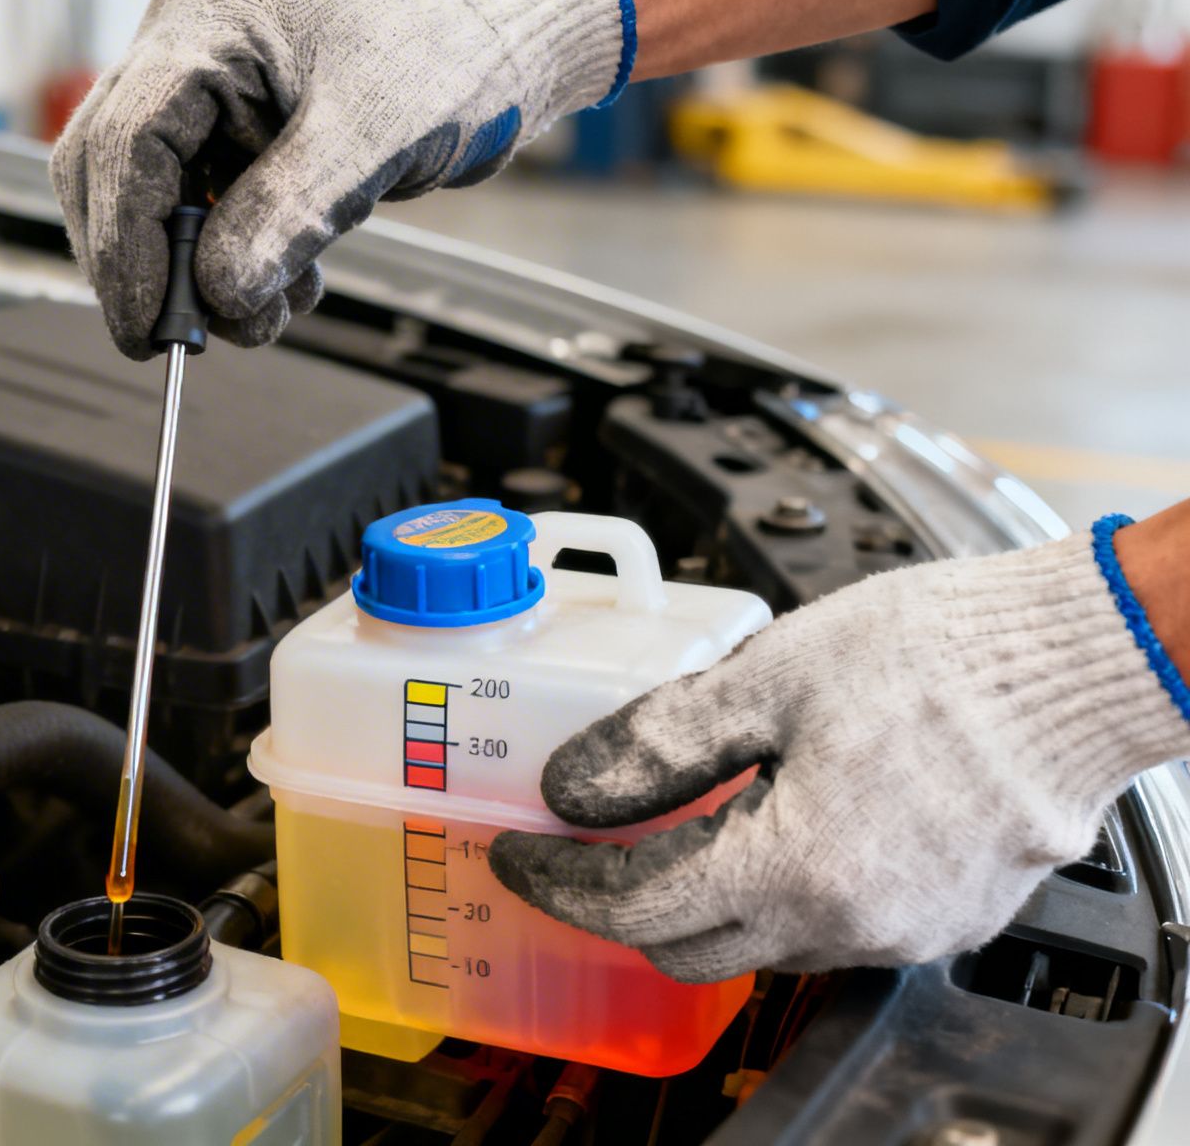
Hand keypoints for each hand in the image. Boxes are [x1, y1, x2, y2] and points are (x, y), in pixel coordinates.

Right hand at [51, 0, 632, 359]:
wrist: (516, 18)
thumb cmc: (460, 29)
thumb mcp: (377, 126)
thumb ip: (292, 210)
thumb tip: (222, 293)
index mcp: (208, 26)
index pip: (124, 142)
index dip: (125, 244)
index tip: (147, 323)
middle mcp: (196, 53)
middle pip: (113, 169)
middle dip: (144, 263)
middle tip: (180, 338)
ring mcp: (219, 92)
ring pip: (158, 194)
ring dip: (198, 271)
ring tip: (267, 314)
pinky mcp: (250, 130)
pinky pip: (211, 201)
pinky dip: (238, 256)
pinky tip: (288, 285)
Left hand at [489, 527, 1189, 983]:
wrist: (1082, 660)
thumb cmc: (943, 657)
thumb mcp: (766, 677)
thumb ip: (658, 743)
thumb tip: (574, 788)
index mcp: (795, 870)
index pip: (633, 909)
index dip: (561, 882)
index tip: (523, 852)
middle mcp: (852, 925)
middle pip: (688, 948)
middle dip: (619, 901)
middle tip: (582, 842)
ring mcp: (907, 931)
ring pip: (762, 943)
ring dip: (704, 894)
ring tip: (676, 820)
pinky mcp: (950, 916)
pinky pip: (835, 926)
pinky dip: (780, 888)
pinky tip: (770, 823)